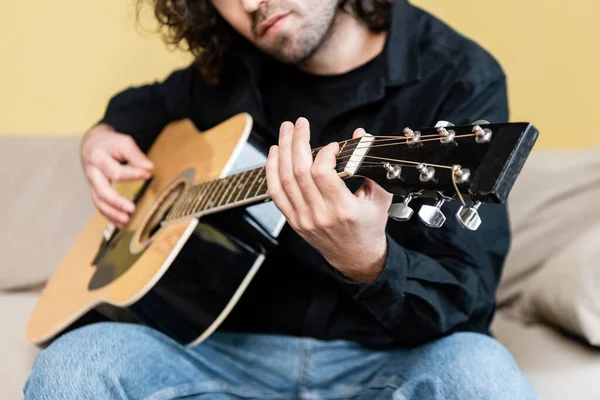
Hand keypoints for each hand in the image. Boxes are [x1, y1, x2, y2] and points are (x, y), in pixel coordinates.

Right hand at [80, 123, 153, 227]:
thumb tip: (150, 167)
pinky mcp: (94, 191)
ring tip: (126, 221)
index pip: (116, 171)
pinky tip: (121, 224)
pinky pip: (99, 206)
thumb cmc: (110, 144)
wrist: (92, 144)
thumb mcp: (123, 142)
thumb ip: (136, 154)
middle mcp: (92, 173)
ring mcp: (92, 184)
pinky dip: (109, 216)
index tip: (148, 174)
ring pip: (98, 202)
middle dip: (117, 202)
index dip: (133, 174)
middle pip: (102, 191)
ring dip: (112, 213)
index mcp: (98, 158)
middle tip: (132, 209)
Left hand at [265, 117, 392, 282]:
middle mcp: (320, 215)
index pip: (323, 173)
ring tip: (286, 131)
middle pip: (299, 171)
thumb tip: (360, 134)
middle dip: (298, 142)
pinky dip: (272, 170)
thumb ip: (370, 165)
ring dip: (283, 151)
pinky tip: (275, 153)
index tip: (333, 146)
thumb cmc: (369, 226)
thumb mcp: (379, 197)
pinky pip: (276, 193)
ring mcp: (303, 219)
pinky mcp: (293, 221)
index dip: (325, 152)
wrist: (356, 257)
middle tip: (300, 123)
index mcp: (343, 209)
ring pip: (285, 179)